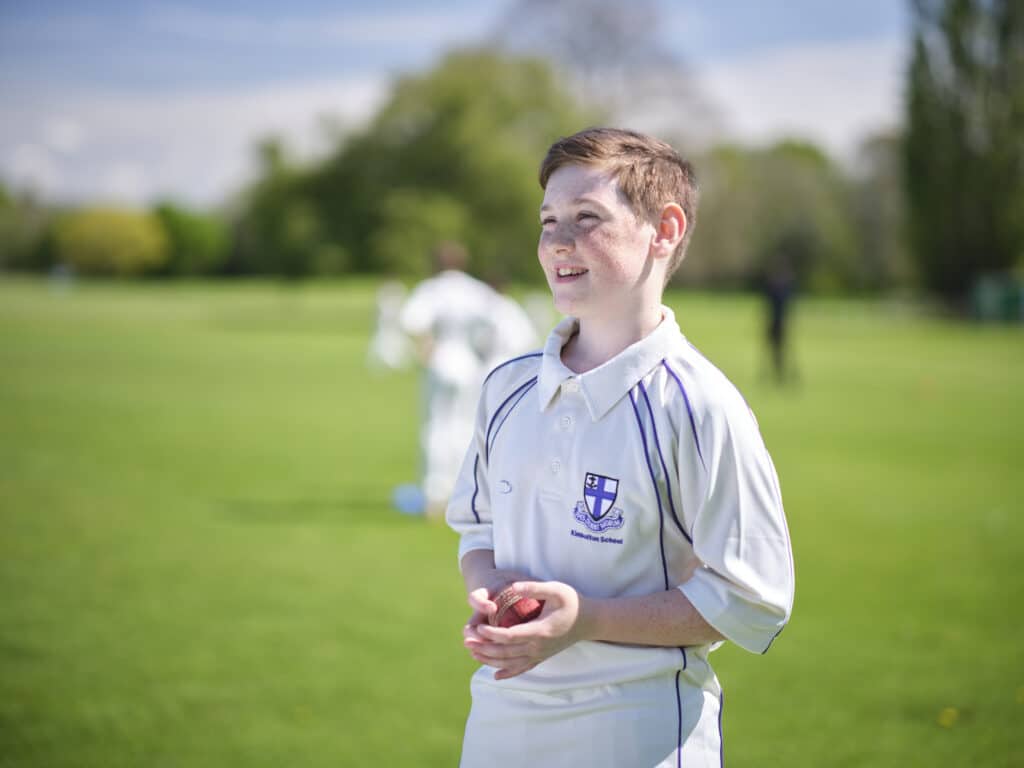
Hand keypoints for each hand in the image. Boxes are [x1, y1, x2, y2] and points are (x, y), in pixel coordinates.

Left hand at [463, 580, 587, 679]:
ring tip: (472, 653)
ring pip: (510, 663)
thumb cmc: (572, 602)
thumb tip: (512, 587)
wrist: (589, 621)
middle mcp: (538, 647)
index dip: (491, 634)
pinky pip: (522, 669)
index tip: (478, 628)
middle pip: (505, 652)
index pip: (509, 636)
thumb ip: (534, 588)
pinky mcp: (541, 657)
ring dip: (489, 659)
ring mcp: (540, 655)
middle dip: (483, 647)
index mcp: (539, 631)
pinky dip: (507, 673)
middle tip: (466, 641)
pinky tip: (495, 676)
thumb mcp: (556, 589)